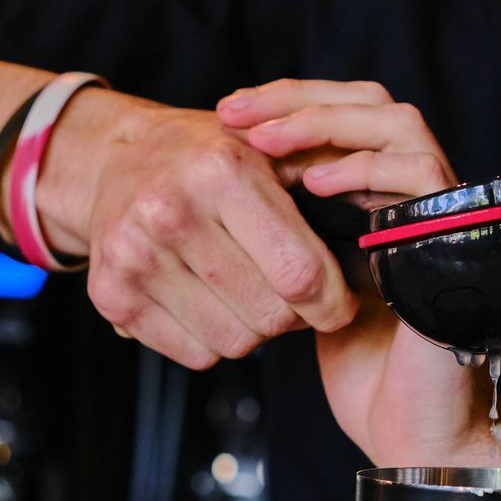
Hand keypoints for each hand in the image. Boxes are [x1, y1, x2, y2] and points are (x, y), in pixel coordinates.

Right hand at [30, 88, 357, 370]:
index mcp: (221, 172)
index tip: (340, 302)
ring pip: (235, 341)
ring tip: (252, 290)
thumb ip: (325, 185)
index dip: (333, 300)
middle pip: (272, 316)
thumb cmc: (206, 156)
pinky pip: (194, 353)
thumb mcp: (268, 147)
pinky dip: (215, 338)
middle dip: (297, 315)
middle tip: (295, 294)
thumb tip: (389, 240)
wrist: (114, 160)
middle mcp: (171, 213)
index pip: (300, 272)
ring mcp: (135, 258)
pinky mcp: (111, 296)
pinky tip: (213, 300)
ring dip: (257, 328)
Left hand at [218, 79, 500, 469]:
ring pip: (398, 122)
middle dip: (299, 97)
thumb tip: (224, 204)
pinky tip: (313, 184)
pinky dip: (363, 168)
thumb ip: (291, 244)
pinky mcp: (453, 233)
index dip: (291, 105)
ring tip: (265, 142)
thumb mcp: (309, 291)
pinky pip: (417, 172)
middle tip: (235, 111)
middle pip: (373, 102)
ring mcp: (441, 209)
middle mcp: (419, 194)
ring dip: (325, 122)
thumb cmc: (367, 373)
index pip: (347, 117)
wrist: (414, 429)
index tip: (228, 117)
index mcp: (387, 199)